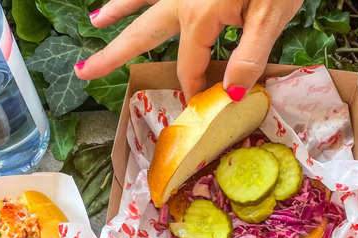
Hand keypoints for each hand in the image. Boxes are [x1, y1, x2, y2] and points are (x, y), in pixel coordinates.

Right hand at [74, 0, 302, 98]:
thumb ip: (249, 57)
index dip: (193, 89)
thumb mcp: (272, 17)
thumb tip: (229, 94)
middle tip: (84, 71)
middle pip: (142, 33)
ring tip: (95, 21)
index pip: (189, 66)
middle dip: (113, 55)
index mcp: (199, 16)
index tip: (198, 106)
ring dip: (117, 11)